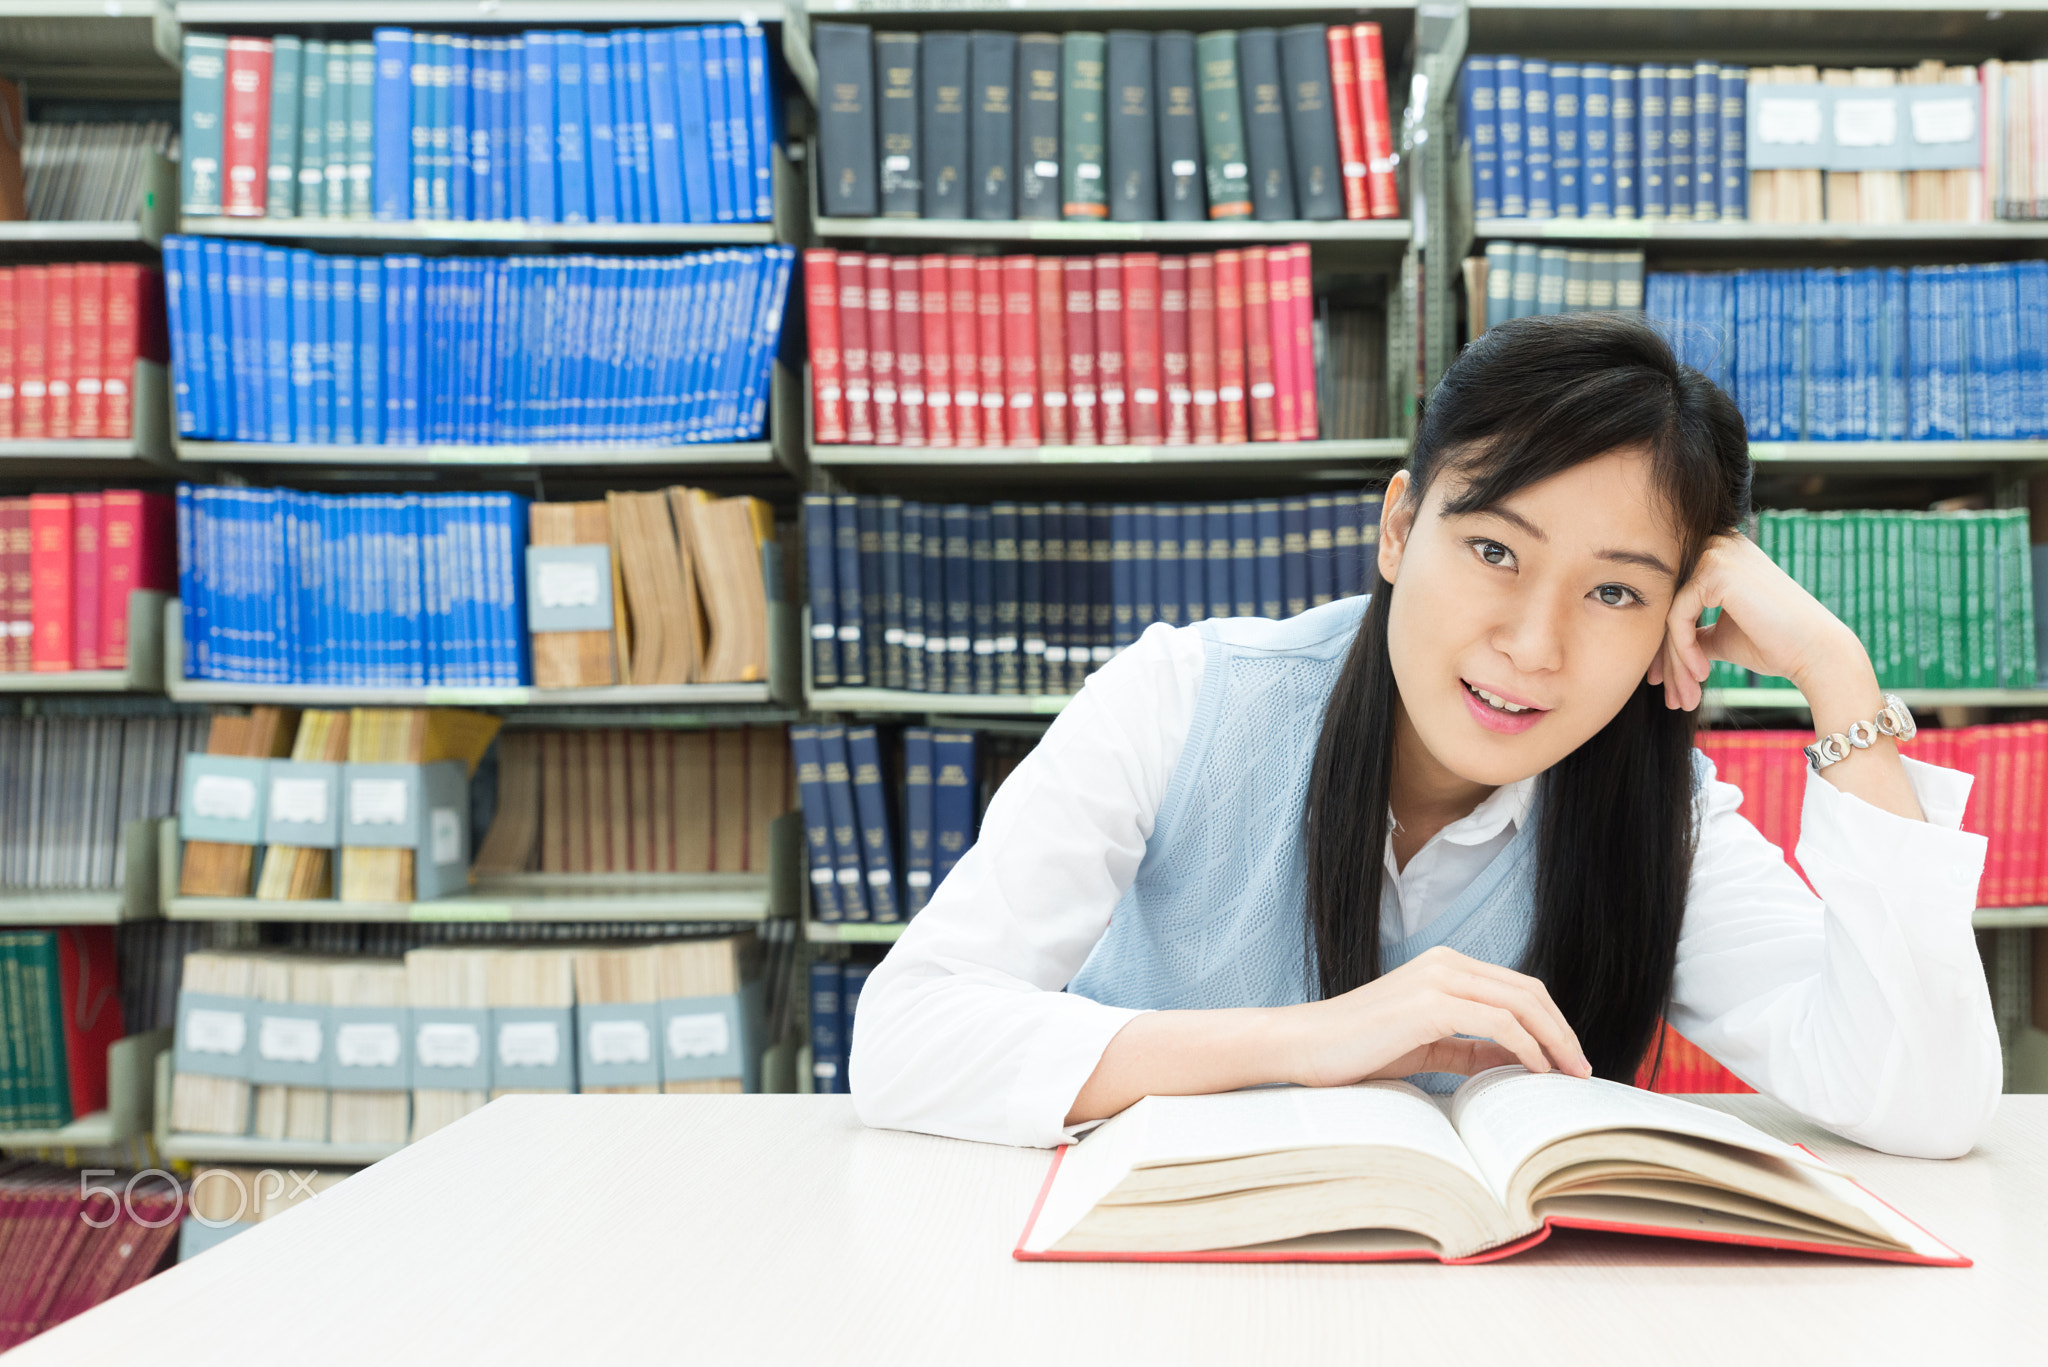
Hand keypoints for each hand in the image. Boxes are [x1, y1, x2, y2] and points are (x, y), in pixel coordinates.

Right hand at [1276, 946, 1591, 1087]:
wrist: (1303, 1045)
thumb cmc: (1356, 1050)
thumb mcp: (1425, 1048)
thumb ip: (1470, 1051)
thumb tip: (1518, 1063)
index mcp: (1445, 966)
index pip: (1518, 987)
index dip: (1552, 1022)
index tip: (1569, 1060)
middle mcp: (1446, 963)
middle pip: (1529, 990)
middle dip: (1563, 1031)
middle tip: (1582, 1071)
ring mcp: (1438, 979)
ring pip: (1521, 1003)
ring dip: (1554, 1040)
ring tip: (1569, 1075)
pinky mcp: (1430, 1003)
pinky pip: (1499, 1023)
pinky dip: (1526, 1047)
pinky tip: (1535, 1071)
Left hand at [1646, 530, 1871, 711]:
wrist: (1816, 652)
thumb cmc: (1775, 644)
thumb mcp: (1722, 635)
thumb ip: (1693, 632)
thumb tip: (1660, 646)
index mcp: (1719, 555)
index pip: (1674, 600)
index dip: (1664, 644)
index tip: (1660, 680)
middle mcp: (1716, 545)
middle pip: (1668, 607)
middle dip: (1666, 657)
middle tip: (1670, 697)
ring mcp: (1715, 554)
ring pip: (1669, 615)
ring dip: (1675, 661)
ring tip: (1684, 696)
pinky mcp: (1714, 571)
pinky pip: (1678, 617)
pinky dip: (1684, 650)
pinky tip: (1701, 674)